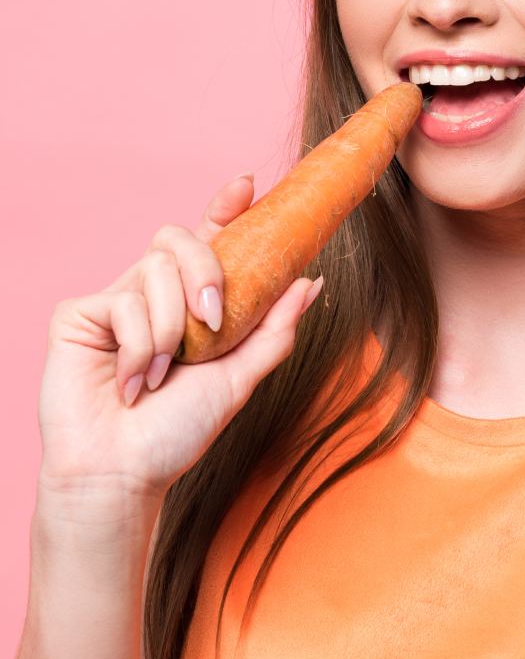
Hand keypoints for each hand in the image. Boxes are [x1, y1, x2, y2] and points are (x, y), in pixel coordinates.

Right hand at [38, 174, 322, 502]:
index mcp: (189, 307)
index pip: (206, 244)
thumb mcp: (237, 379)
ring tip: (160, 377)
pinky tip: (129, 384)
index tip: (246, 185)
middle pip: (178, 240)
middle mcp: (150, 297)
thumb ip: (273, 331)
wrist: (124, 472)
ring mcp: (113, 303)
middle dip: (205, 272)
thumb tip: (312, 283)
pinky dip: (138, 348)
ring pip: (154, 270)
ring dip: (171, 331)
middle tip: (211, 322)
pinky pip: (122, 303)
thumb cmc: (176, 434)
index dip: (223, 210)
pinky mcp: (79, 315)